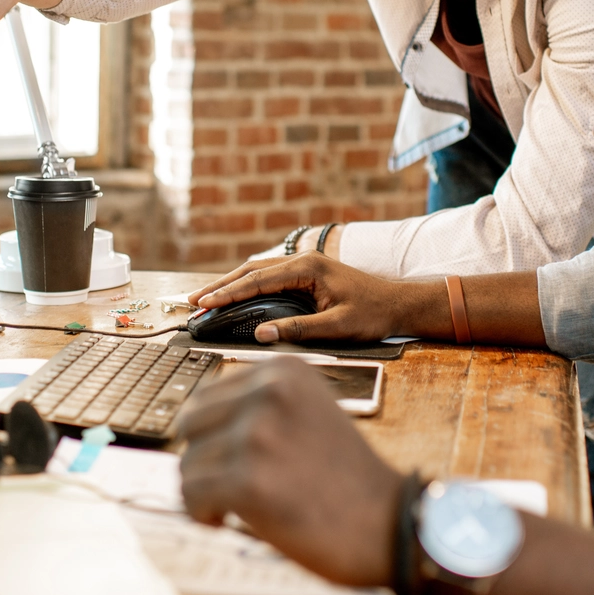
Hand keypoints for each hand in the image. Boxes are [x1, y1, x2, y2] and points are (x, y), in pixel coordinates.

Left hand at [178, 359, 400, 586]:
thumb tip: (196, 423)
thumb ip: (259, 408)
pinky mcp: (248, 479)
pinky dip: (202, 514)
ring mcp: (257, 434)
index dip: (212, 435)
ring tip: (237, 506)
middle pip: (191, 425)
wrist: (389, 524)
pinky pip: (191, 495)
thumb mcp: (307, 414)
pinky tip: (227, 520)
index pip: (208, 395)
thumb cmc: (346, 479)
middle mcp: (269, 392)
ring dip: (205, 492)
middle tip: (229, 485)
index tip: (232, 460)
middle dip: (204, 460)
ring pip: (187, 463)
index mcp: (284, 370)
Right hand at [186, 252, 447, 343]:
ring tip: (205, 298)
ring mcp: (304, 266)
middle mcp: (303, 261)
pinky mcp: (306, 275)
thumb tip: (261, 334)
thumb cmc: (374, 314)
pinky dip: (247, 285)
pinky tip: (234, 295)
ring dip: (231, 284)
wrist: (400, 303)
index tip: (204, 303)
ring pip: (258, 272)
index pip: (257, 280)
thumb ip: (299, 329)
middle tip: (193, 302)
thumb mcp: (337, 326)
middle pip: (251, 271)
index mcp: (308, 268)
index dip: (228, 293)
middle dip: (220, 286)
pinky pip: (269, 278)